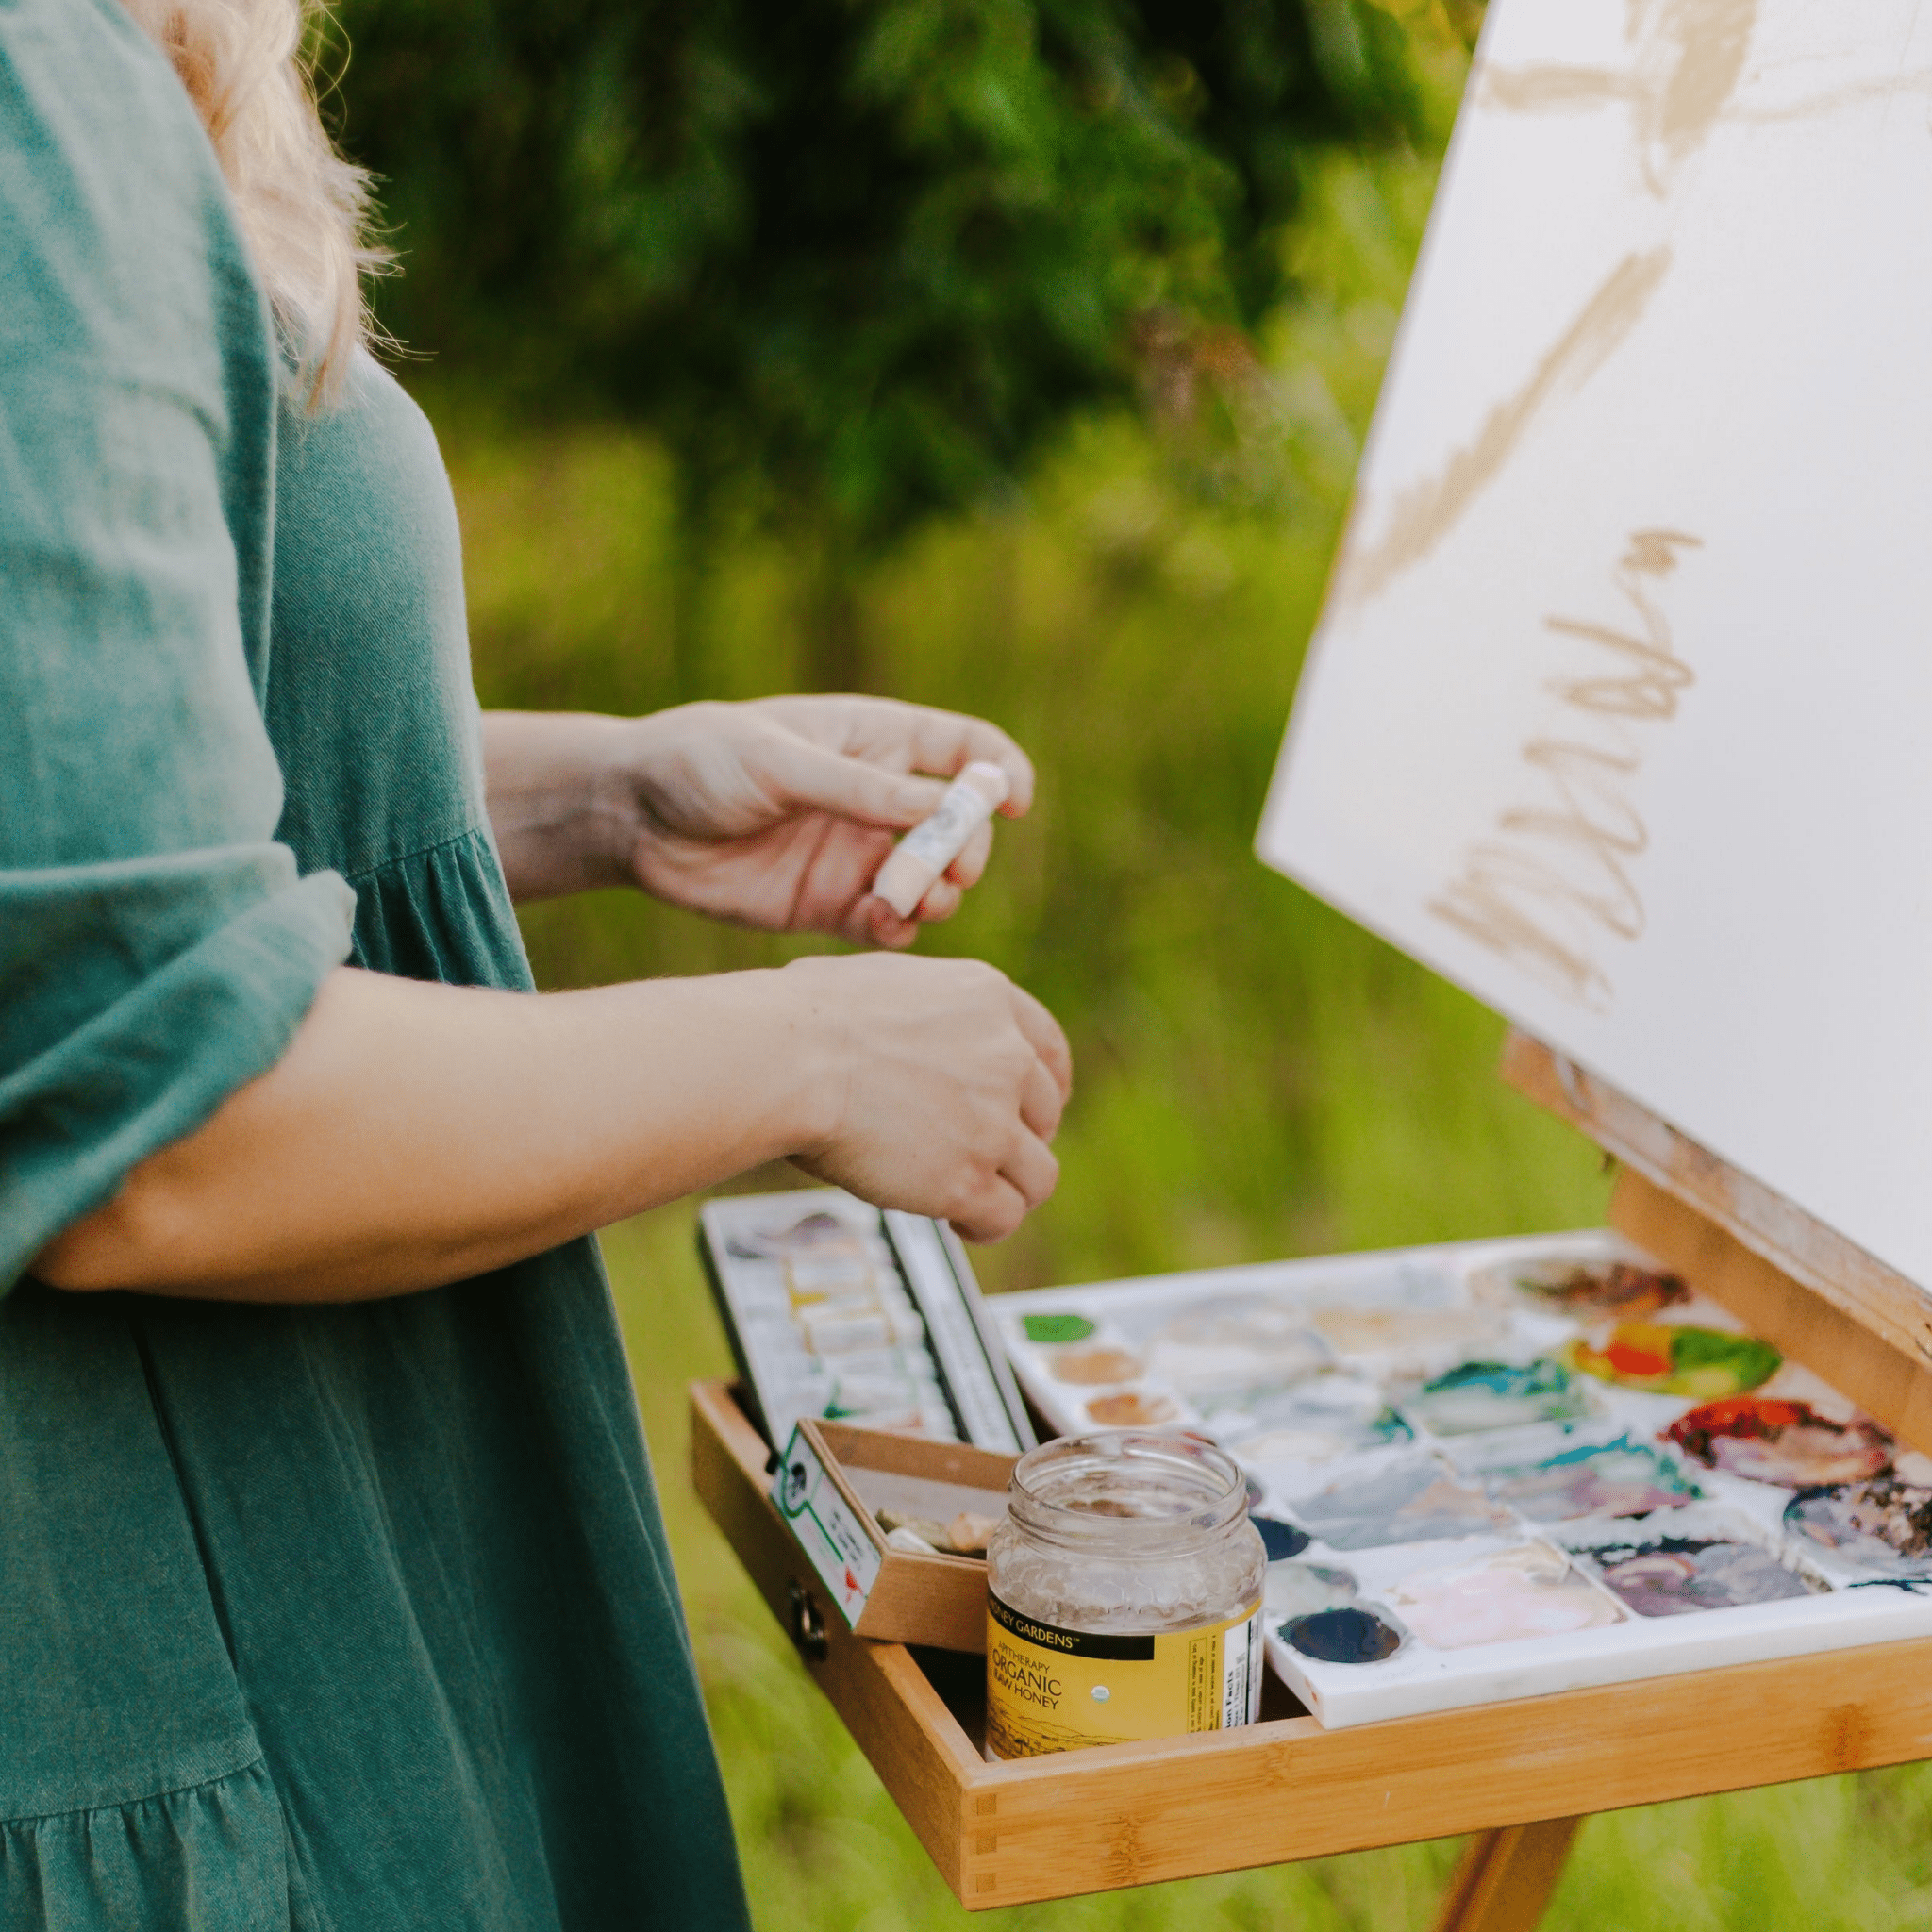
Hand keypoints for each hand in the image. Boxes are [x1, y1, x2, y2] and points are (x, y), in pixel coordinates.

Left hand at [615, 697, 1032, 945]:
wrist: (632, 817)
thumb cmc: (702, 761)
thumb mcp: (782, 763)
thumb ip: (861, 790)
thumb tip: (945, 810)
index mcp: (876, 741)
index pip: (966, 751)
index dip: (1001, 773)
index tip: (1014, 803)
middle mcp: (879, 800)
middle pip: (960, 829)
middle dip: (964, 852)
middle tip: (942, 874)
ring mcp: (858, 855)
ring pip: (932, 883)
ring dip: (935, 896)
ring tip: (904, 903)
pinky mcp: (830, 905)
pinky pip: (888, 925)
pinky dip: (898, 930)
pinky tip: (878, 926)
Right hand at [782, 951, 1071, 1241]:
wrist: (788, 1059)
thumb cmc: (805, 1018)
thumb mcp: (887, 984)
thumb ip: (926, 1015)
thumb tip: (907, 1032)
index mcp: (988, 999)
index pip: (1048, 1051)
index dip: (1044, 1090)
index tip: (1031, 1114)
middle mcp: (1006, 1057)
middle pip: (1045, 1115)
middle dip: (1018, 1140)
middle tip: (980, 1157)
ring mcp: (993, 1121)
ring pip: (1037, 1174)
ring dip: (1007, 1188)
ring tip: (967, 1198)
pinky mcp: (968, 1178)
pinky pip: (1004, 1216)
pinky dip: (984, 1226)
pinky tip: (957, 1222)